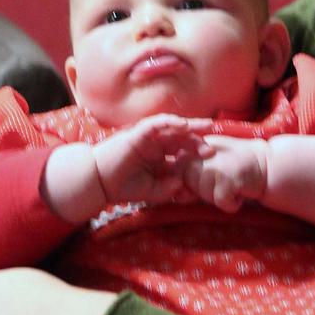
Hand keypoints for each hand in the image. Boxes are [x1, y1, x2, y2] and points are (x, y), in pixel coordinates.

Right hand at [92, 113, 208, 205]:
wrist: (99, 183)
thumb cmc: (122, 186)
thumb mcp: (151, 191)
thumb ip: (167, 189)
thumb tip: (183, 184)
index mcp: (159, 157)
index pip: (182, 151)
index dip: (197, 153)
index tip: (212, 157)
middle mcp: (155, 145)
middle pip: (181, 137)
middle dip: (198, 138)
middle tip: (215, 142)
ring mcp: (147, 137)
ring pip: (172, 127)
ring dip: (189, 126)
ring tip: (206, 127)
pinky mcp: (137, 133)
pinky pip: (156, 124)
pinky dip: (169, 122)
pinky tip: (183, 125)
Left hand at [182, 133, 267, 212]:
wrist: (267, 163)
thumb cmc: (235, 163)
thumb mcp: (209, 163)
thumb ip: (189, 176)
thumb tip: (176, 196)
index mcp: (195, 147)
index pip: (179, 173)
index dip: (192, 181)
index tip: (212, 176)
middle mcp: (202, 154)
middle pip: (190, 186)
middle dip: (205, 190)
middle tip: (224, 179)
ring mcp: (215, 166)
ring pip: (204, 195)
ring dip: (219, 196)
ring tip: (232, 183)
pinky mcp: (228, 180)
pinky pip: (221, 203)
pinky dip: (231, 203)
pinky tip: (240, 191)